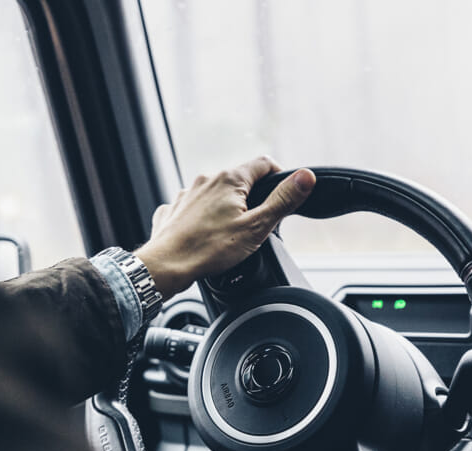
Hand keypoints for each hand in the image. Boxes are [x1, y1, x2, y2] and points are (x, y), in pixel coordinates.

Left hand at [136, 157, 315, 299]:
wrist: (165, 266)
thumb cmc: (209, 249)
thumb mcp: (256, 227)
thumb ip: (282, 201)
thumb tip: (306, 176)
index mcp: (230, 179)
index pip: (264, 163)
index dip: (279, 177)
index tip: (282, 195)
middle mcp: (206, 179)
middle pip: (239, 180)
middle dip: (251, 198)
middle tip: (256, 225)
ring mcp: (187, 194)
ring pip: (215, 194)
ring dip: (226, 208)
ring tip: (228, 235)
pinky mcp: (174, 209)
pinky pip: (194, 208)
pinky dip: (203, 218)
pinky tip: (205, 235)